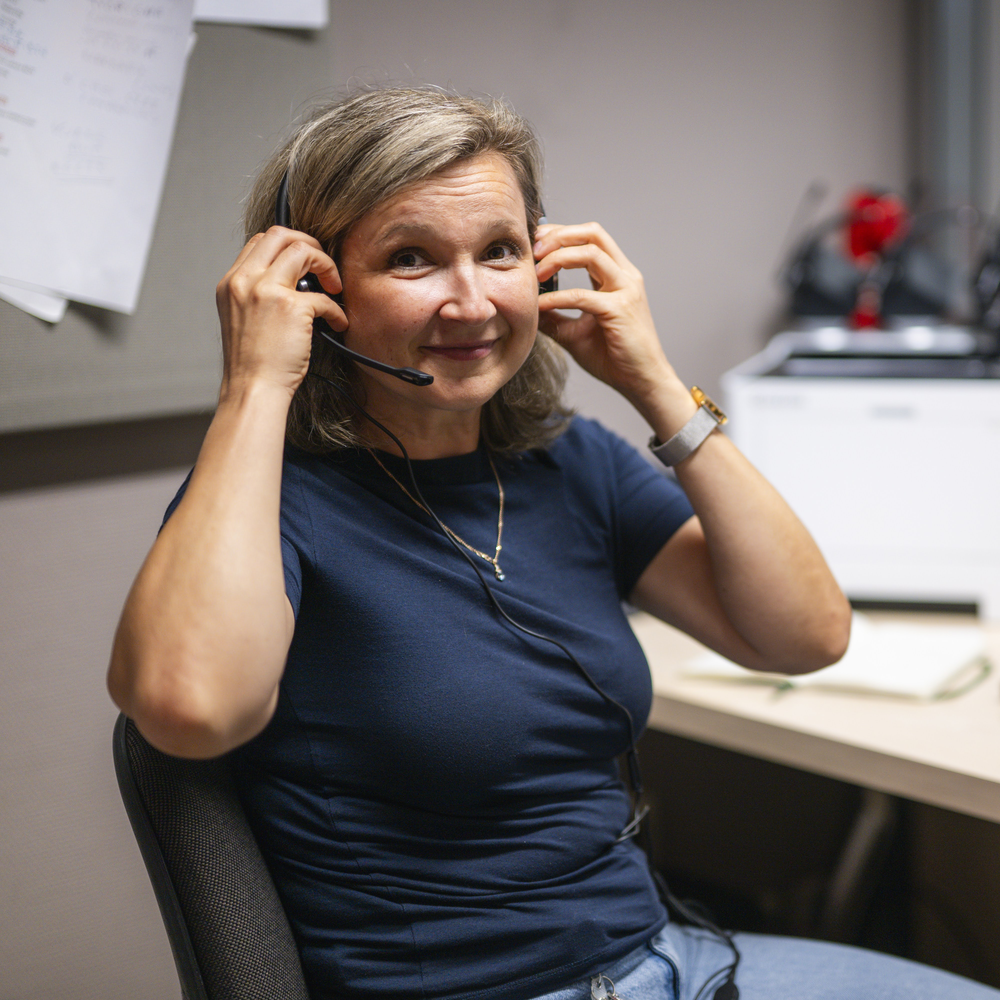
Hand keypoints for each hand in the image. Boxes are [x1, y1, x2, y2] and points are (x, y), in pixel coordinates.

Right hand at [215, 226, 345, 399]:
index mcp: (232, 283)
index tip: (304, 262)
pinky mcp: (291, 307)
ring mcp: (267, 291)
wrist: (253, 389)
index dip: (286, 245)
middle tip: (324, 265)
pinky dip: (337, 310)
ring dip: (327, 265)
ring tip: (335, 287)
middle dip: (309, 244)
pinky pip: (324, 297)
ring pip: (303, 250)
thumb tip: (293, 282)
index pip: (259, 242)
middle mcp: (245, 281)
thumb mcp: (242, 318)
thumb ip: (258, 295)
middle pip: (280, 234)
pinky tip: (337, 323)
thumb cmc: (253, 363)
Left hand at [533, 222, 677, 406]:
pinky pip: (582, 295)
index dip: (560, 234)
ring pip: (590, 253)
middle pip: (592, 233)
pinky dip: (557, 297)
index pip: (589, 237)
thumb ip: (554, 316)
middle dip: (558, 236)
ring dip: (557, 257)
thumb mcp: (574, 332)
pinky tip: (540, 306)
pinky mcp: (620, 309)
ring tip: (536, 273)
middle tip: (534, 250)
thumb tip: (527, 307)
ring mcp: (626, 289)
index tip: (535, 243)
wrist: (641, 382)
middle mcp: (624, 276)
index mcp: (616, 276)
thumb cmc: (613, 357)